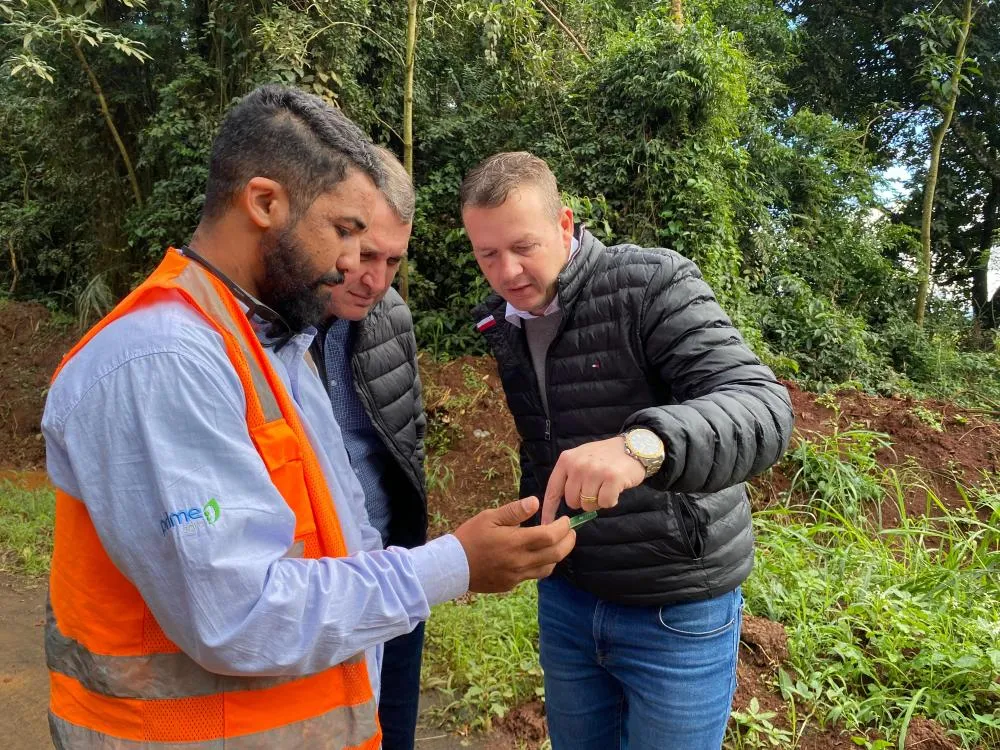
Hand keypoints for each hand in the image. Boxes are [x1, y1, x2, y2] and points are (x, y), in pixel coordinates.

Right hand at [454, 497, 575, 592]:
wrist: (452, 566)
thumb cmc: (470, 537)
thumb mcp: (489, 518)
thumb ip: (514, 511)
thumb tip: (535, 502)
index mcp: (515, 542)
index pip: (550, 536)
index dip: (562, 527)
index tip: (566, 520)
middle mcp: (520, 561)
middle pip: (556, 554)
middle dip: (568, 542)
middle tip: (571, 532)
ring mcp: (517, 575)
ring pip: (548, 568)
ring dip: (558, 555)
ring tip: (558, 544)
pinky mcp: (511, 584)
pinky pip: (534, 575)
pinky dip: (543, 565)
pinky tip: (539, 556)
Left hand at [541, 436, 645, 524]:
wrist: (633, 447)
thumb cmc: (605, 457)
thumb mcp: (581, 459)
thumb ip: (569, 477)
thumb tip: (557, 507)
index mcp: (566, 460)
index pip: (552, 490)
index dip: (549, 510)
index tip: (546, 524)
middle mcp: (578, 465)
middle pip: (572, 501)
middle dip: (583, 501)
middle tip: (595, 489)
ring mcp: (594, 471)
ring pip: (587, 505)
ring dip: (597, 502)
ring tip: (605, 487)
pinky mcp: (611, 478)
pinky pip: (605, 504)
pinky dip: (611, 501)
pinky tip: (615, 489)